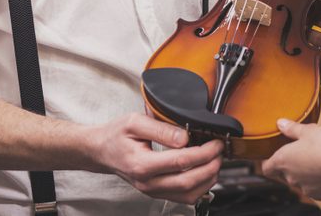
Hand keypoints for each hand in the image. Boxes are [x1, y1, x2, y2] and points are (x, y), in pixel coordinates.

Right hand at [89, 112, 222, 203]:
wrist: (100, 151)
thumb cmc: (116, 135)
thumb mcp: (134, 122)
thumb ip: (161, 129)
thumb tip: (185, 137)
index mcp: (141, 164)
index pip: (180, 162)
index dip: (203, 152)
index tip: (216, 142)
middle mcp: (147, 182)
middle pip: (188, 182)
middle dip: (210, 167)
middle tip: (220, 152)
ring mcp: (152, 191)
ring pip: (188, 194)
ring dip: (208, 179)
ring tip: (215, 161)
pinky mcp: (156, 193)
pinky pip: (183, 198)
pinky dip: (199, 187)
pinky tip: (205, 172)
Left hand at [263, 119, 320, 201]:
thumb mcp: (308, 130)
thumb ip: (292, 128)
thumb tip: (280, 123)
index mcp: (283, 161)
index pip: (267, 168)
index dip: (268, 162)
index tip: (273, 157)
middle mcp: (291, 178)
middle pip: (284, 174)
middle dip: (291, 164)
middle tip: (302, 152)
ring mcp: (306, 189)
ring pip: (301, 181)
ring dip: (306, 173)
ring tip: (318, 160)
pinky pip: (316, 188)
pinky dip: (320, 182)